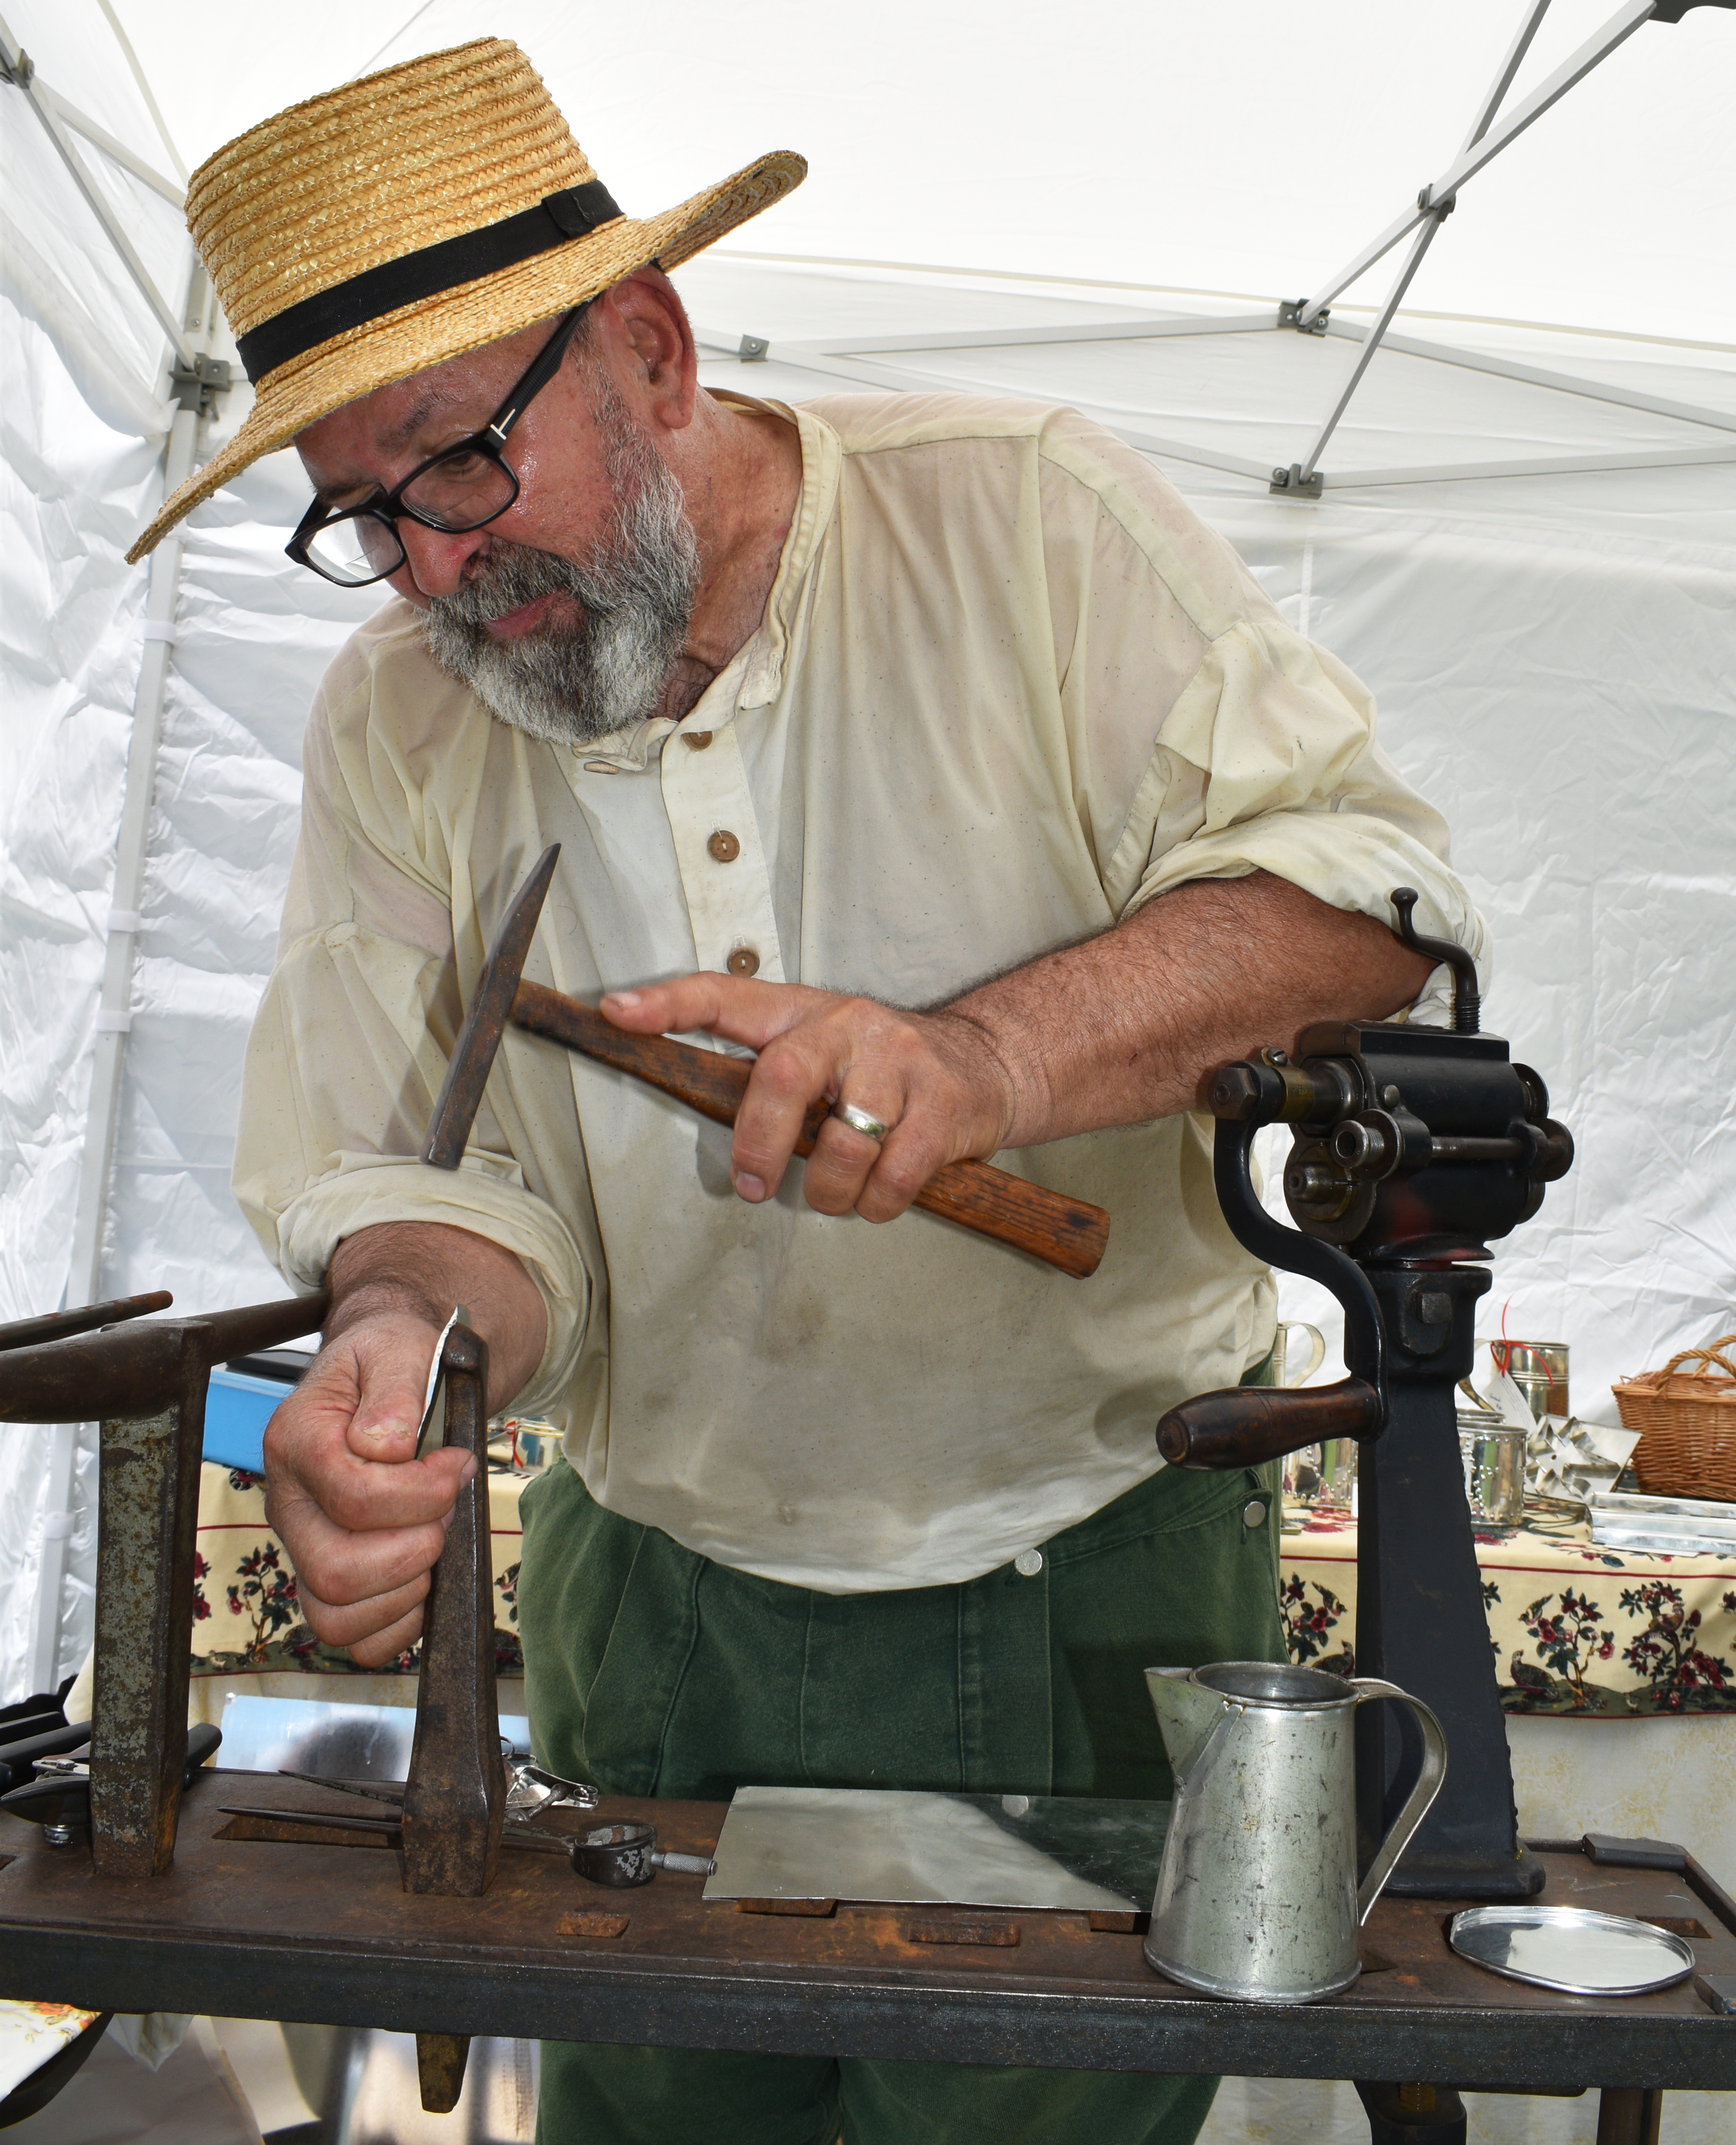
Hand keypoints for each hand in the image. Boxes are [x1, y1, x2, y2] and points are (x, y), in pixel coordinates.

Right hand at [262, 1308, 475, 1666]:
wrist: (388, 1371)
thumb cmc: (392, 1360)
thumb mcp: (400, 1348)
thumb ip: (395, 1388)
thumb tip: (385, 1447)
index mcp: (297, 1440)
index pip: (353, 1496)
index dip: (420, 1492)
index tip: (455, 1465)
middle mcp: (288, 1502)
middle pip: (336, 1569)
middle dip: (413, 1549)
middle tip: (445, 1513)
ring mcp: (303, 1545)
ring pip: (335, 1614)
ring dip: (405, 1589)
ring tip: (433, 1542)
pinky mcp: (324, 1577)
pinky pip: (350, 1636)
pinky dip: (396, 1623)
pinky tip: (423, 1579)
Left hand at [598, 975, 1025, 1221]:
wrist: (989, 1063)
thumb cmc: (883, 1070)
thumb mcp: (823, 1051)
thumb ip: (769, 1076)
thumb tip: (712, 1129)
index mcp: (803, 1011)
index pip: (724, 995)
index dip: (669, 1003)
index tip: (617, 1012)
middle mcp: (848, 1025)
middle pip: (783, 1078)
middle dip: (758, 1143)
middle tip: (750, 1185)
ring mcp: (898, 1063)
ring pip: (842, 1143)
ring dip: (828, 1190)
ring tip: (834, 1193)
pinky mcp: (942, 1106)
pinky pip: (892, 1177)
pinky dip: (876, 1204)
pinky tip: (878, 1195)